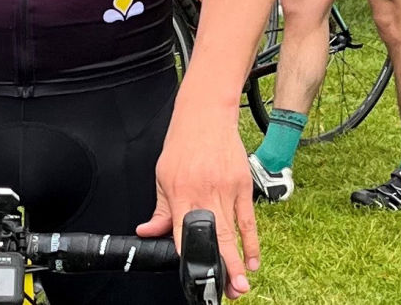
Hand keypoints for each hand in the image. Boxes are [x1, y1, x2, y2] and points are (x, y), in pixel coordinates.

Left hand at [137, 93, 257, 297]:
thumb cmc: (182, 142)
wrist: (205, 114)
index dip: (188, 255)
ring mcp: (226, 189)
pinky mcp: (242, 184)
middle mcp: (203, 192)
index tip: (193, 275)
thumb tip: (148, 232)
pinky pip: (249, 220)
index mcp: (179, 192)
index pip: (182, 231)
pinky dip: (252, 242)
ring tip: (242, 285)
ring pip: (233, 232)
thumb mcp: (163, 174)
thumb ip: (160, 208)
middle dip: (222, 267)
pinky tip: (253, 259)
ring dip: (238, 261)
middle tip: (228, 290)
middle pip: (214, 236)